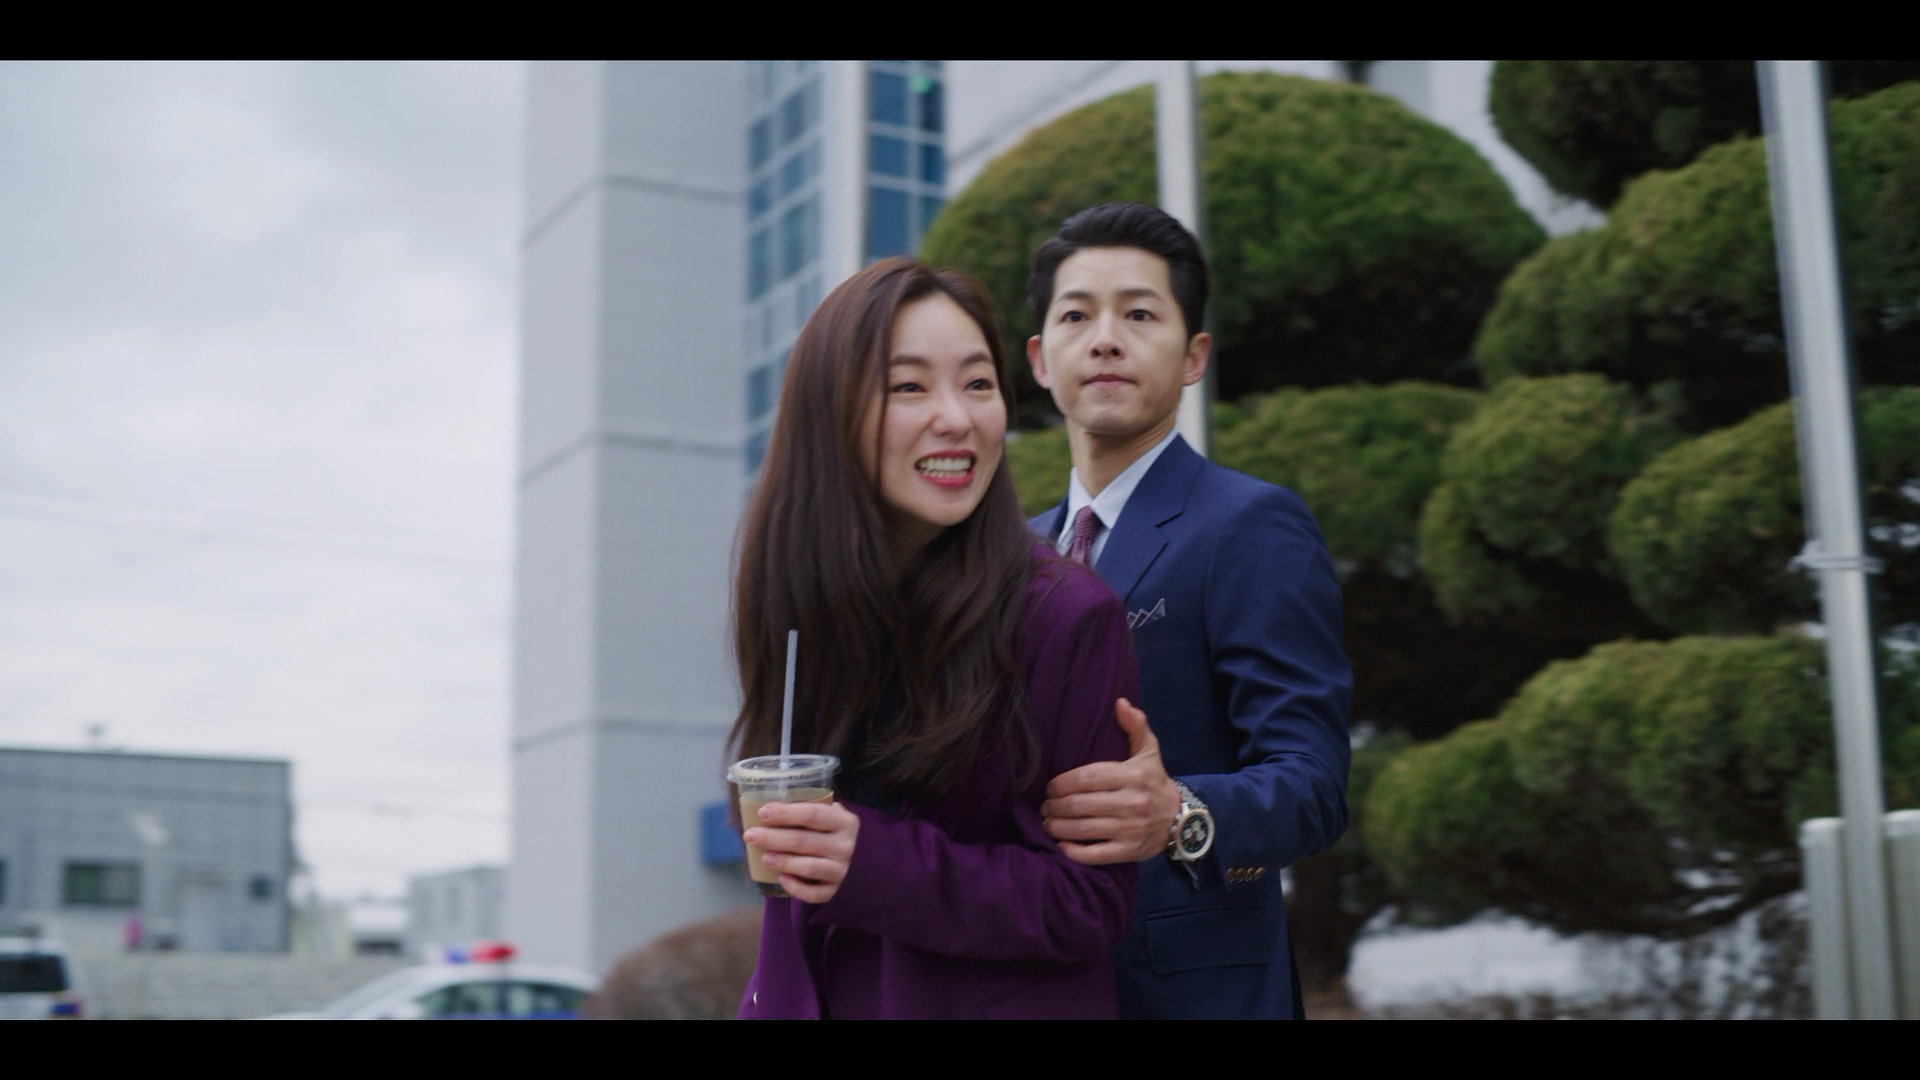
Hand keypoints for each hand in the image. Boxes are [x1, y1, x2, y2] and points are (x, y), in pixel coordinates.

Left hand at [743, 800, 859, 903]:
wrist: (879, 869)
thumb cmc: (849, 837)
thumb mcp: (841, 819)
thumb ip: (820, 811)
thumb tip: (779, 806)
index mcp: (846, 823)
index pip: (813, 815)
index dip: (787, 813)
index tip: (763, 812)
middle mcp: (846, 847)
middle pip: (804, 841)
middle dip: (773, 838)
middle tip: (750, 835)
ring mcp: (843, 872)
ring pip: (807, 868)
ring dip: (783, 862)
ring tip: (764, 857)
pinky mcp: (838, 893)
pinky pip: (813, 894)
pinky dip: (796, 888)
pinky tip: (782, 879)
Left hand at [1041, 698, 1182, 864]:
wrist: (1180, 820)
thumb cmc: (1154, 782)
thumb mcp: (1149, 752)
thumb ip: (1135, 726)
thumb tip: (1120, 703)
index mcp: (1132, 776)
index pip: (1087, 777)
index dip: (1062, 782)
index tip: (1049, 786)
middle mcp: (1132, 803)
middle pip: (1080, 804)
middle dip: (1055, 806)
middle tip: (1045, 806)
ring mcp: (1130, 829)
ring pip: (1083, 829)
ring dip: (1058, 827)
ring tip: (1048, 822)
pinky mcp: (1129, 851)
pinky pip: (1095, 854)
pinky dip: (1074, 852)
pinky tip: (1061, 845)